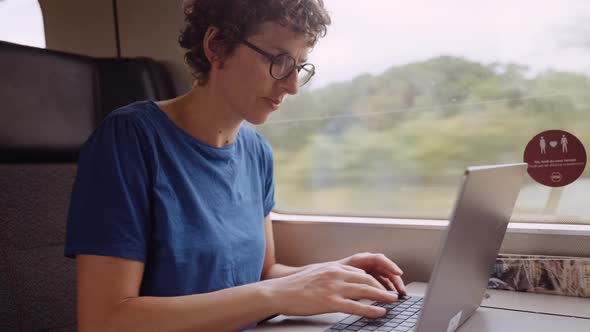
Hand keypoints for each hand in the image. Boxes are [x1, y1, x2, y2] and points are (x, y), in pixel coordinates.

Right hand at [264, 263, 396, 317]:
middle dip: (382, 287)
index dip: (373, 280)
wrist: (279, 292)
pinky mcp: (330, 302)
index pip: (359, 272)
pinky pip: (356, 306)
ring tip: (391, 301)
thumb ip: (332, 277)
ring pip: (365, 291)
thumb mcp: (316, 276)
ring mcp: (333, 288)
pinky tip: (379, 312)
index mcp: (333, 268)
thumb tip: (345, 283)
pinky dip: (371, 310)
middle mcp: (335, 274)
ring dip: (382, 297)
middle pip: (366, 280)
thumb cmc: (295, 287)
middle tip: (392, 293)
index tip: (381, 286)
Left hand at [337, 252, 406, 294]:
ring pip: (386, 276)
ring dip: (393, 285)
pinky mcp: (369, 278)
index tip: (398, 273)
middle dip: (395, 280)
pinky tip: (389, 295)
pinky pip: (381, 282)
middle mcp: (367, 263)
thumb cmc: (333, 272)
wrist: (326, 276)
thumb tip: (366, 284)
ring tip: (398, 295)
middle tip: (401, 291)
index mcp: (361, 258)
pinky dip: (386, 288)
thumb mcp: (343, 273)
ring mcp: (369, 270)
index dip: (390, 265)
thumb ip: (356, 277)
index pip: (379, 258)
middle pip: (386, 269)